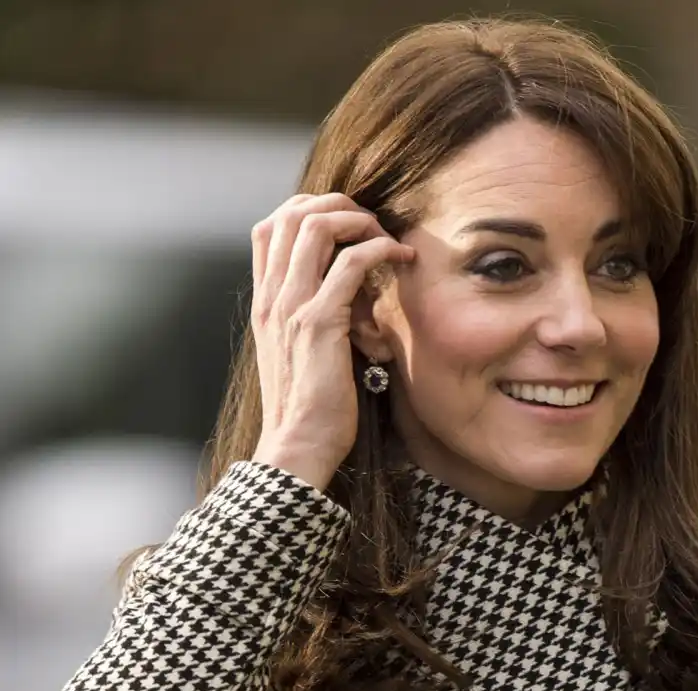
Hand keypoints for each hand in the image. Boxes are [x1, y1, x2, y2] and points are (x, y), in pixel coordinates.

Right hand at [248, 192, 413, 491]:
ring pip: (315, 226)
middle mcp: (271, 296)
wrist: (298, 444)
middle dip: (337, 204)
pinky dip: (378, 249)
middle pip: (291, 213)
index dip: (306, 209)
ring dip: (359, 220)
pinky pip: (349, 263)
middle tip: (372, 222)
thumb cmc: (310, 408)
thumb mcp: (301, 354)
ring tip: (386, 236)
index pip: (268, 228)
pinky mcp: (318, 322)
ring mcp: (291, 306)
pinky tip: (399, 257)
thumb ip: (311, 318)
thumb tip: (345, 295)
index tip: (345, 223)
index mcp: (264, 302)